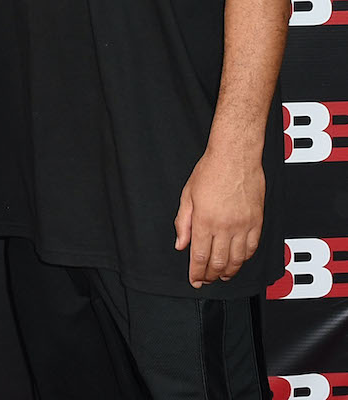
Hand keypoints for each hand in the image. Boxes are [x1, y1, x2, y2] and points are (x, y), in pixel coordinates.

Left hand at [173, 149, 264, 287]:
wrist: (235, 158)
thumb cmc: (210, 171)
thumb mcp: (187, 195)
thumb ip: (183, 222)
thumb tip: (180, 244)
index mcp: (204, 221)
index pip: (199, 256)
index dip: (196, 272)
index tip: (194, 280)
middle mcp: (225, 226)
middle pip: (218, 261)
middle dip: (210, 275)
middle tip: (205, 280)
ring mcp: (243, 226)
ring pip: (237, 259)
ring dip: (229, 271)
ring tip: (221, 276)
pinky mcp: (257, 222)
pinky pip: (252, 248)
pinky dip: (245, 259)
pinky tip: (239, 262)